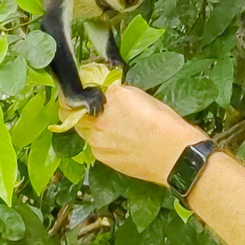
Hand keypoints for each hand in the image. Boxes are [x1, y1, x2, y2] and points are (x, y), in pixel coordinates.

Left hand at [59, 83, 207, 185]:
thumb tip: (106, 91)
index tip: (83, 87)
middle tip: (84, 104)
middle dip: (73, 105)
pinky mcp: (101, 156)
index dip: (80, 87)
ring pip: (80, 128)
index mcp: (112, 97)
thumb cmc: (167, 125)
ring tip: (107, 125)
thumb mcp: (144, 98)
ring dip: (87, 124)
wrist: (176, 157)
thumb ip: (119, 93)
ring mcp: (96, 139)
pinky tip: (117, 140)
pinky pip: (93, 144)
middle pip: (68, 109)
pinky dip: (99, 139)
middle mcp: (99, 117)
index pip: (82, 87)